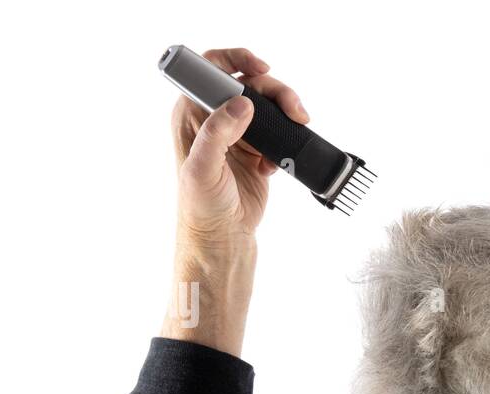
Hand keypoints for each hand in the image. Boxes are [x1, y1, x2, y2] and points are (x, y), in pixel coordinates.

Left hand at [172, 47, 309, 242]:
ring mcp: (237, 134)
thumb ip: (218, 132)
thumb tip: (241, 103)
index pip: (212, 69)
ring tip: (297, 129)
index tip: (261, 67)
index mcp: (192, 113)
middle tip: (295, 110)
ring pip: (267, 106)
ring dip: (286, 114)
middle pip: (250, 85)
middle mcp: (214, 118)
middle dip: (276, 92)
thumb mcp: (203, 168)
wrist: (224, 236)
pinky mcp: (255, 150)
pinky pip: (277, 131)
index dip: (237, 60)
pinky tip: (275, 163)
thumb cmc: (203, 206)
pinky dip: (285, 141)